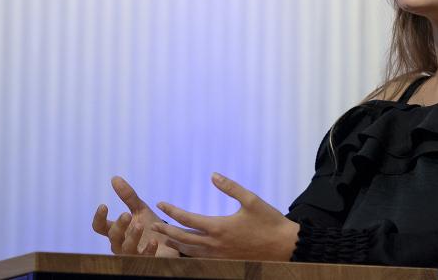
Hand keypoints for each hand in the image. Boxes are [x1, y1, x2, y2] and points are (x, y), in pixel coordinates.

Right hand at [92, 176, 178, 256]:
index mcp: (118, 230)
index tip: (104, 205)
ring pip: (126, 248)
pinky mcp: (146, 261)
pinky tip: (153, 241)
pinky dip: (148, 250)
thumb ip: (128, 196)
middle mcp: (121, 243)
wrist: (171, 240)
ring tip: (140, 225)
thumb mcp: (140, 209)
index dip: (99, 218)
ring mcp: (133, 254)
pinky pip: (144, 258)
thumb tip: (114, 178)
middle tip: (127, 215)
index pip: (100, 227)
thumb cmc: (151, 225)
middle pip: (113, 237)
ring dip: (132, 237)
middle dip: (119, 226)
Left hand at [151, 173, 299, 260]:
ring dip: (175, 243)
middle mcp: (215, 244)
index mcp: (219, 227)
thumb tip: (213, 175)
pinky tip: (185, 249)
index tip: (161, 203)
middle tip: (152, 225)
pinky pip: (201, 258)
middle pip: (183, 238)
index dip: (172, 211)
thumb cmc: (268, 221)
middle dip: (166, 230)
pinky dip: (189, 253)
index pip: (187, 219)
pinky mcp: (225, 261)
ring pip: (190, 251)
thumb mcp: (251, 199)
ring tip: (164, 237)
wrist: (284, 246)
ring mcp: (219, 255)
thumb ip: (230, 187)